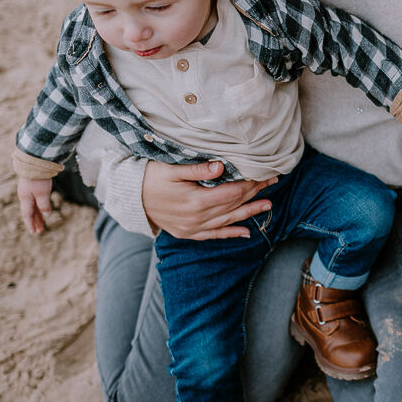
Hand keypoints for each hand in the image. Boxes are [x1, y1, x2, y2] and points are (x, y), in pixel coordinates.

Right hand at [18, 178, 53, 234]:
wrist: (35, 163)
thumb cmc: (38, 179)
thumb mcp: (42, 193)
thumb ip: (44, 205)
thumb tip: (46, 215)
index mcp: (25, 199)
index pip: (27, 215)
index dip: (30, 224)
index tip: (33, 232)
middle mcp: (25, 197)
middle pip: (30, 212)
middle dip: (35, 222)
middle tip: (40, 231)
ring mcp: (28, 192)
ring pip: (33, 207)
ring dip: (38, 216)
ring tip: (42, 225)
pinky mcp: (33, 188)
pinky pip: (35, 201)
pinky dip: (39, 208)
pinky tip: (43, 212)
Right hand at [142, 160, 274, 239]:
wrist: (129, 198)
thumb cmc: (149, 178)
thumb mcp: (170, 169)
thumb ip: (197, 169)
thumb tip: (221, 166)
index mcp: (196, 201)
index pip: (232, 192)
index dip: (250, 184)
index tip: (264, 174)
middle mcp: (197, 218)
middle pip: (233, 205)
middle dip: (254, 194)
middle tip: (273, 183)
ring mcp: (193, 228)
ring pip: (228, 221)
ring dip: (250, 213)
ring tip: (269, 205)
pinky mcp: (188, 233)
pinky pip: (214, 235)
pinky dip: (230, 233)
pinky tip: (247, 233)